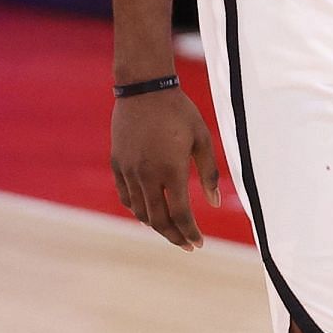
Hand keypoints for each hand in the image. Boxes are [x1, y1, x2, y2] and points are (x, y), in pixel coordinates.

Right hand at [110, 89, 221, 250]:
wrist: (144, 88)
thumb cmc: (179, 111)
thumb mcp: (202, 139)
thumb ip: (209, 173)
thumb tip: (214, 204)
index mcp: (171, 170)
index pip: (180, 215)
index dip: (190, 233)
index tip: (199, 243)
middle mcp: (147, 175)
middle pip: (158, 219)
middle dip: (174, 237)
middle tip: (186, 244)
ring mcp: (129, 170)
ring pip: (139, 211)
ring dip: (156, 226)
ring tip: (170, 230)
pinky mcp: (118, 163)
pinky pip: (125, 196)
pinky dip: (137, 209)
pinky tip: (148, 211)